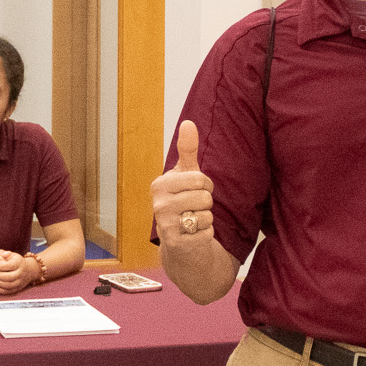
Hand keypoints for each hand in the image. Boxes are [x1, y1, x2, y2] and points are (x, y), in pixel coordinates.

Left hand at [0, 251, 37, 293]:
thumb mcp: (12, 255)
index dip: (1, 266)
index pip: (10, 265)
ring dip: (0, 284)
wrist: (29, 270)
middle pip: (11, 277)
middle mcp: (20, 273)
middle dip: (1, 276)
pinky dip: (0, 290)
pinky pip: (9, 291)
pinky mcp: (17, 288)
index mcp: (19, 263)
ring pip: (10, 285)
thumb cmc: (16, 261)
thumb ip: (4, 255)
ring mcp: (20, 282)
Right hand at [151, 121, 213, 253]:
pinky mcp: (176, 243)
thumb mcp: (186, 175)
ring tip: (193, 220)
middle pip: (205, 197)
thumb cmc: (184, 203)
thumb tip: (188, 122)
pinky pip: (206, 232)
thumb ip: (187, 150)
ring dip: (206, 218)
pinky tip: (194, 234)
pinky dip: (206, 233)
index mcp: (159, 185)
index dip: (205, 186)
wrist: (180, 242)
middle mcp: (158, 204)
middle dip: (207, 203)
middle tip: (195, 207)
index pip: (199, 179)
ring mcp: (165, 225)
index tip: (196, 191)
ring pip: (206, 215)